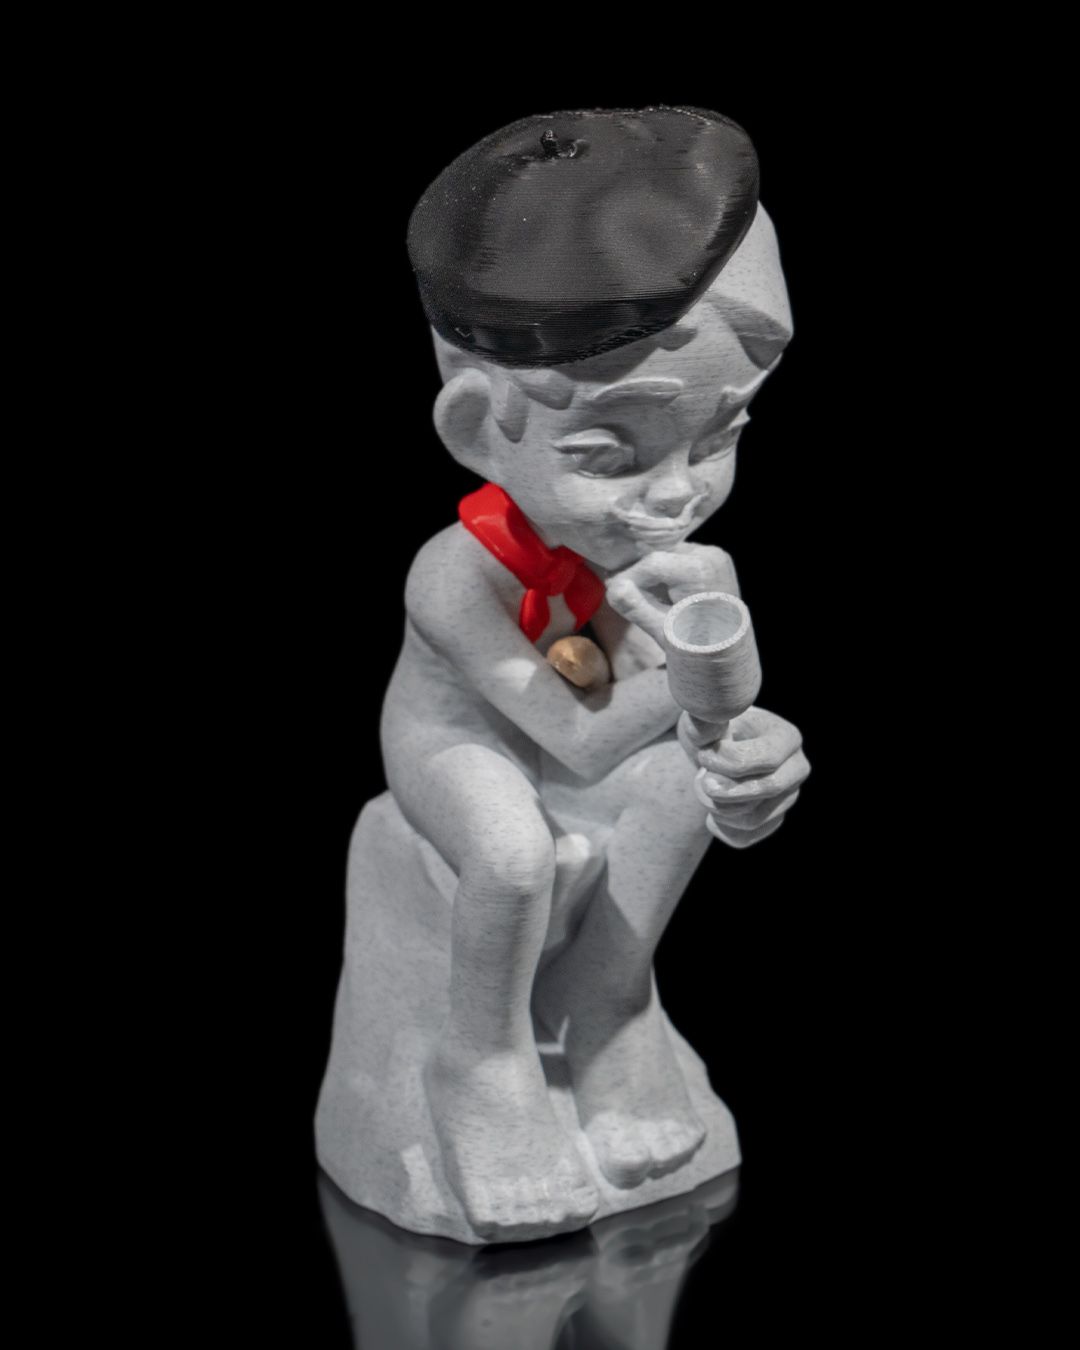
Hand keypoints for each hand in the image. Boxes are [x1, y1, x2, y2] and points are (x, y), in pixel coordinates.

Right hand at [606, 544, 738, 645]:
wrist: (728, 648)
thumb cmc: (695, 643)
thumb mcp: (663, 629)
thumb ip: (637, 608)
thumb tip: (613, 589)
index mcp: (700, 571)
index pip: (653, 563)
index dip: (629, 577)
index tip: (614, 594)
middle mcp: (710, 555)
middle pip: (661, 557)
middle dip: (641, 576)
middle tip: (627, 597)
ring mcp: (714, 555)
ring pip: (668, 557)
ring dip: (653, 575)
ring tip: (649, 600)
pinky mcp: (713, 558)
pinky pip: (680, 560)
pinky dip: (667, 574)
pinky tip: (664, 594)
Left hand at [683, 705, 809, 848]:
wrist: (714, 753)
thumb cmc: (713, 731)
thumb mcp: (706, 722)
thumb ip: (704, 724)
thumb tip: (705, 724)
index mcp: (788, 737)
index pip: (766, 758)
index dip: (728, 761)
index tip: (703, 754)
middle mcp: (797, 770)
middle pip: (768, 789)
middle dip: (726, 788)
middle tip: (700, 780)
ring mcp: (788, 799)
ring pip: (752, 818)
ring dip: (716, 806)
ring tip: (703, 786)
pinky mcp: (772, 822)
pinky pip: (743, 837)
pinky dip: (719, 825)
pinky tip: (710, 806)